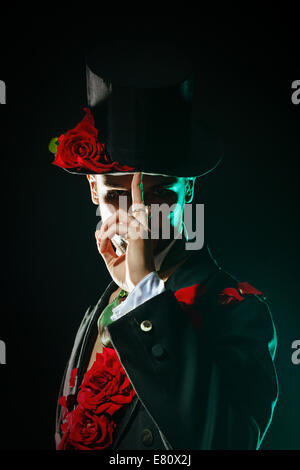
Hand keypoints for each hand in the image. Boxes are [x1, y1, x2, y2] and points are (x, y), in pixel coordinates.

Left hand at [95, 173, 154, 291]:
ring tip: (103, 245)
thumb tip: (97, 233)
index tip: (137, 173)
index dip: (138, 186)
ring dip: (105, 230)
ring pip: (117, 216)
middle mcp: (144, 227)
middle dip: (106, 224)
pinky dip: (106, 236)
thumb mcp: (112, 260)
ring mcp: (142, 229)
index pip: (140, 203)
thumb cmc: (129, 274)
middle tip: (101, 242)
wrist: (138, 286)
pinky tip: (104, 246)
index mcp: (141, 231)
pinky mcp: (139, 233)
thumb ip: (105, 245)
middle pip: (121, 211)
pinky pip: (116, 227)